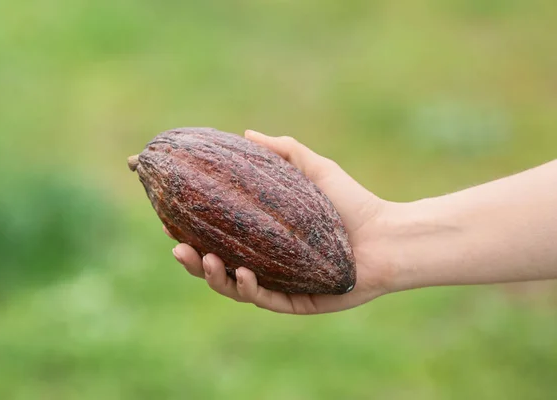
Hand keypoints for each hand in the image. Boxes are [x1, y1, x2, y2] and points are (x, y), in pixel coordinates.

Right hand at [167, 130, 394, 313]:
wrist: (388, 236)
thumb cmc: (354, 203)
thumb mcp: (315, 170)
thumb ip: (284, 152)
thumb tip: (246, 133)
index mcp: (265, 239)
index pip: (221, 237)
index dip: (193, 232)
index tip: (171, 221)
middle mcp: (268, 263)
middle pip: (220, 267)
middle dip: (194, 262)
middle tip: (179, 248)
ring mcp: (281, 285)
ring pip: (236, 288)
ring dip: (216, 277)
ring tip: (207, 259)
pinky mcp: (298, 302)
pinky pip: (267, 301)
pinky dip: (250, 290)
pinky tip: (243, 275)